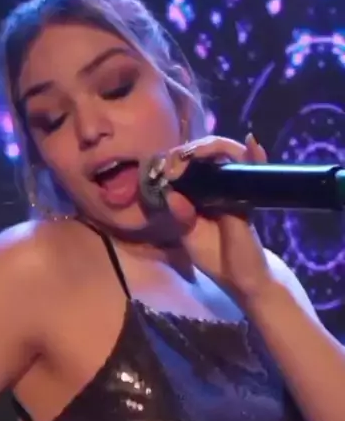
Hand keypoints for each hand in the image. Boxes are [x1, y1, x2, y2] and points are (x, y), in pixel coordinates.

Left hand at [162, 133, 273, 303]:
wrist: (245, 278)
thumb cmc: (216, 258)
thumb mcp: (190, 238)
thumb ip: (181, 217)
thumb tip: (171, 194)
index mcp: (198, 195)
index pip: (187, 168)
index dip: (176, 160)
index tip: (166, 164)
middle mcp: (218, 187)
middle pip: (207, 155)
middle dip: (190, 151)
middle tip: (177, 157)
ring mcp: (236, 190)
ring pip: (228, 156)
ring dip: (212, 147)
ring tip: (198, 151)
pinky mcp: (250, 198)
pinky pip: (254, 172)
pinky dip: (254, 156)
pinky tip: (252, 142)